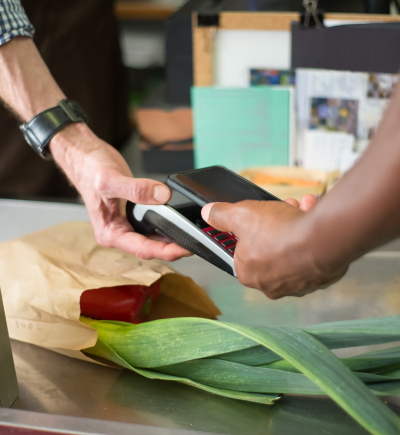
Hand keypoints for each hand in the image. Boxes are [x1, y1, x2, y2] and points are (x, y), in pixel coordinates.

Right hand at [50, 123, 189, 260]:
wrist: (84, 155)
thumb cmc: (88, 169)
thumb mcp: (110, 179)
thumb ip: (136, 189)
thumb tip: (161, 196)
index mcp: (110, 232)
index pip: (143, 249)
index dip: (166, 251)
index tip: (185, 249)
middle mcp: (118, 232)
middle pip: (151, 247)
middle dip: (173, 247)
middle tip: (195, 242)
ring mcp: (126, 224)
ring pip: (153, 237)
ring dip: (171, 237)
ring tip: (191, 235)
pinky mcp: (133, 214)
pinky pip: (153, 223)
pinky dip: (166, 223)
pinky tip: (178, 221)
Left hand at [201, 196, 346, 298]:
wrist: (323, 240)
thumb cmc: (280, 233)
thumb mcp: (241, 215)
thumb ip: (222, 215)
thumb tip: (209, 213)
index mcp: (248, 273)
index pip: (241, 252)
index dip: (248, 230)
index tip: (255, 219)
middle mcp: (271, 284)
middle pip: (269, 247)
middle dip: (275, 224)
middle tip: (280, 208)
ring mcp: (297, 283)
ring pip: (292, 248)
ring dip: (294, 223)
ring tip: (299, 207)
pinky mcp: (318, 278)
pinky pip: (311, 253)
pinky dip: (311, 234)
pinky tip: (312, 216)